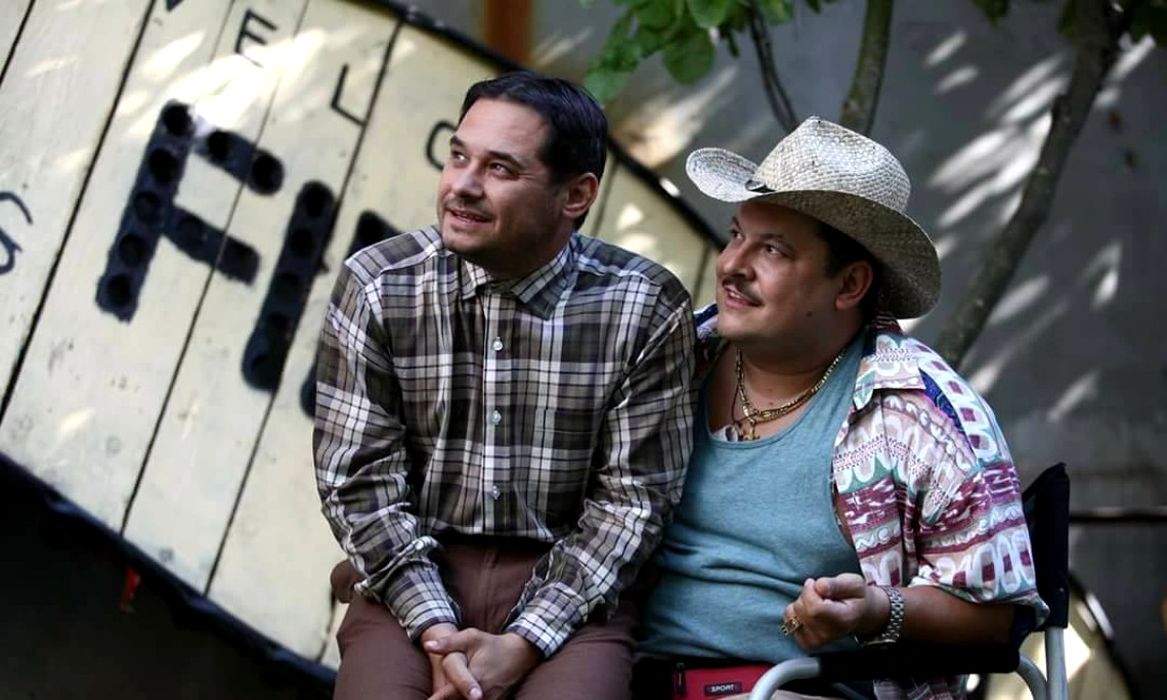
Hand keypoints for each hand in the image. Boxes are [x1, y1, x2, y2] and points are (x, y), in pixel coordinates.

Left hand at [425, 628, 541, 699]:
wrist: (519, 654)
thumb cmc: (492, 645)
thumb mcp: (471, 637)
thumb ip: (449, 643)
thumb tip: (428, 646)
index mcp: (474, 678)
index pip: (448, 694)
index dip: (436, 699)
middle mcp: (481, 695)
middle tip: (432, 698)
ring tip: (440, 698)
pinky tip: (459, 698)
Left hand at [782, 573, 888, 648]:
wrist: (860, 614)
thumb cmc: (856, 596)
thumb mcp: (853, 583)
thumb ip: (836, 584)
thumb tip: (819, 586)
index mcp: (843, 619)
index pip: (815, 609)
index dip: (810, 591)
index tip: (816, 584)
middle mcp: (829, 634)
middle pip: (802, 610)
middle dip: (805, 594)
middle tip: (819, 593)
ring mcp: (817, 640)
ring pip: (793, 615)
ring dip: (800, 603)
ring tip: (816, 602)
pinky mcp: (807, 642)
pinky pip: (788, 621)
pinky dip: (794, 612)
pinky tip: (809, 610)